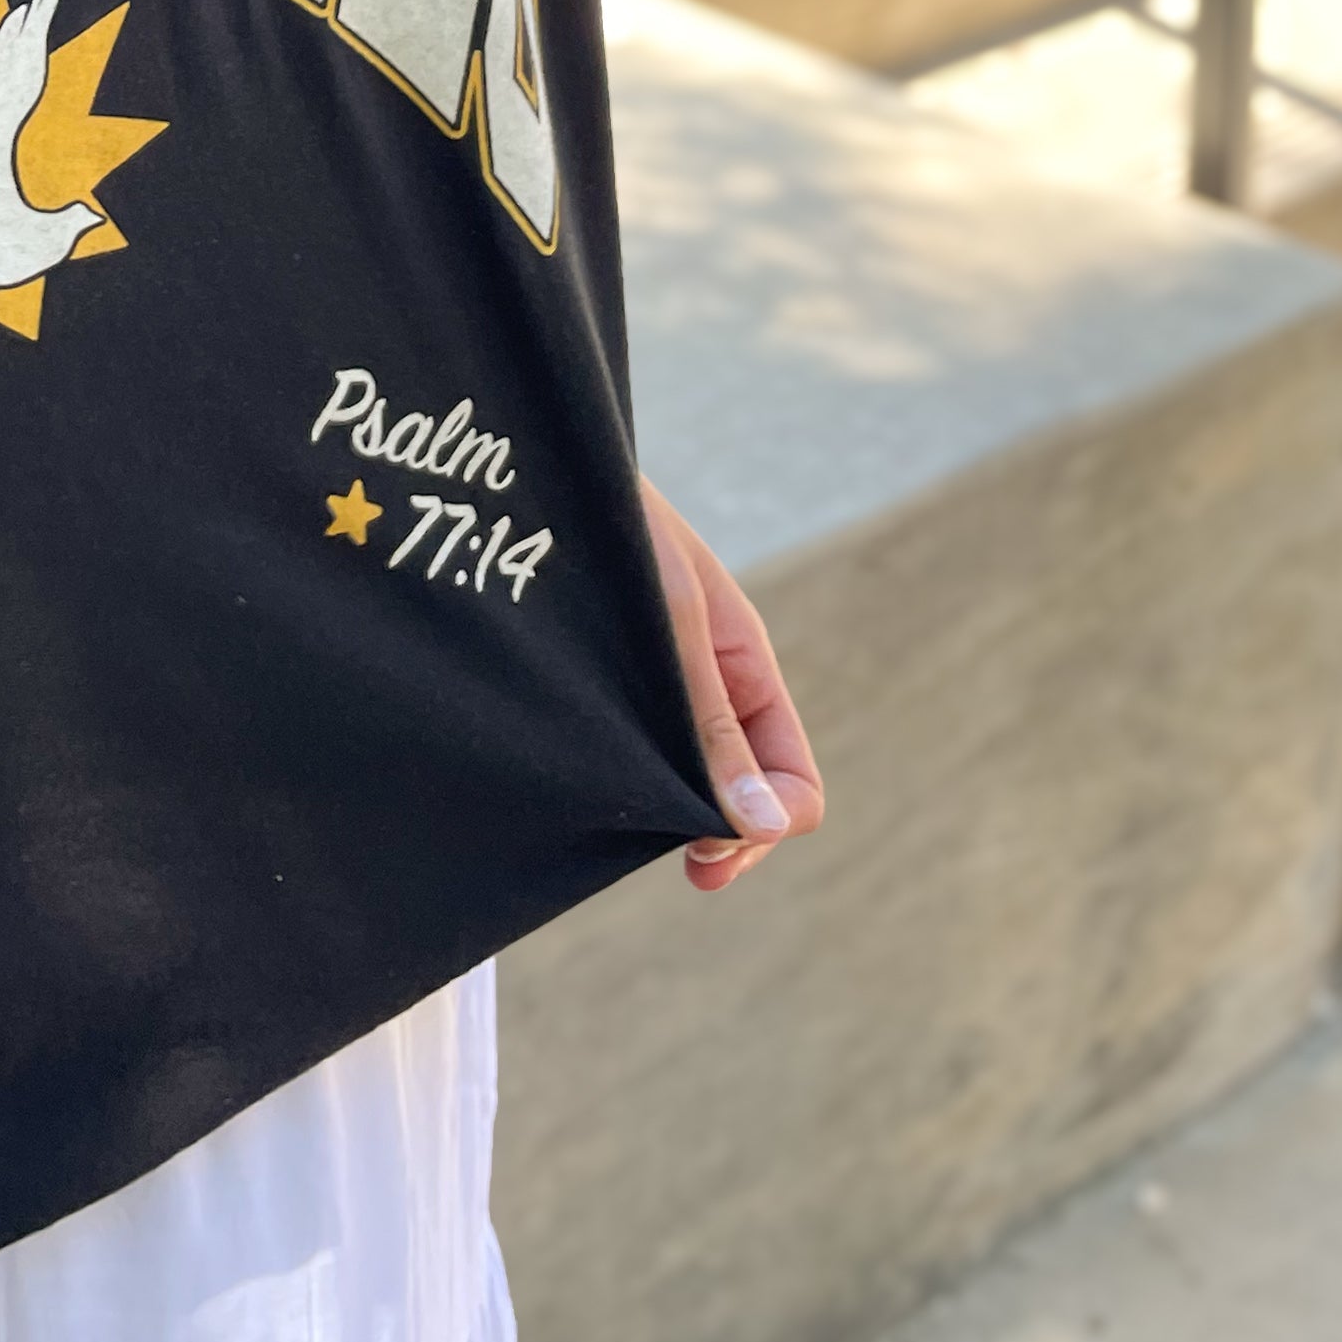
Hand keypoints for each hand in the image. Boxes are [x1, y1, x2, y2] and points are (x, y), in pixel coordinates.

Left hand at [641, 477, 823, 892]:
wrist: (548, 472)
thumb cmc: (618, 529)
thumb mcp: (677, 623)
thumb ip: (714, 720)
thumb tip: (766, 823)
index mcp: (748, 666)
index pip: (793, 779)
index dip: (767, 825)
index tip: (707, 849)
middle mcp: (715, 684)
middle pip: (751, 793)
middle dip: (731, 836)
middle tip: (691, 870)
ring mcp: (666, 686)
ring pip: (697, 780)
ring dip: (683, 814)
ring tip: (637, 833)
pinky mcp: (614, 684)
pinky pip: (647, 753)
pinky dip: (641, 784)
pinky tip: (606, 793)